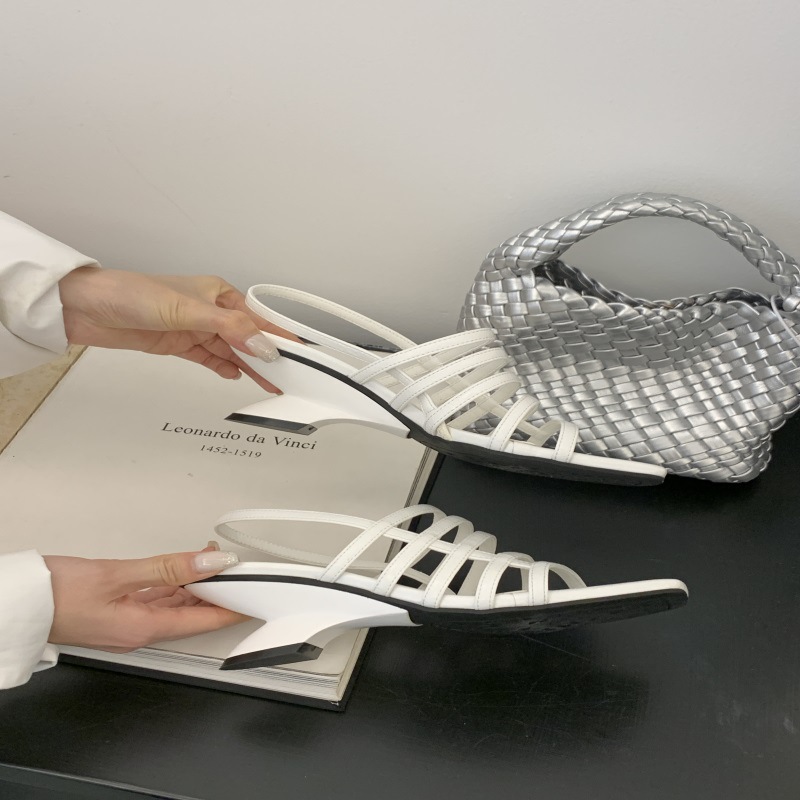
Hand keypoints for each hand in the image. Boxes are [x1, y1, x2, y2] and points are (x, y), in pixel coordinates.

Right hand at [43, 544, 247, 651]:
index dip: (232, 609)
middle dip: (217, 592)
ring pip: (174, 607)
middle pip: (191, 615)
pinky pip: (156, 601)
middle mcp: (138, 631)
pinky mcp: (115, 612)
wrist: (16, 602)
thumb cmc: (55, 594)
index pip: (202, 622)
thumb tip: (209, 563)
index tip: (255, 597)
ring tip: (213, 563)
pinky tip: (182, 573)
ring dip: (196, 586)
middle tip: (235, 569)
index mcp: (142, 629)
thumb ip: (167, 568)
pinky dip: (174, 586)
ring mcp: (126, 623)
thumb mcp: (117, 574)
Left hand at [58, 268, 299, 392]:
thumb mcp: (189, 310)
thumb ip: (230, 330)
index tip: (301, 354)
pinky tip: (237, 376)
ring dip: (249, 367)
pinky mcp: (178, 344)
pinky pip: (210, 358)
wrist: (88, 308)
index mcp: (218, 293)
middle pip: (247, 338)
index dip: (280, 336)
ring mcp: (194, 328)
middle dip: (268, 356)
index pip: (258, 319)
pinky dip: (224, 367)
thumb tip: (264, 347)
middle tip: (291, 377)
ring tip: (271, 384)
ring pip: (231, 351)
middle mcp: (210, 310)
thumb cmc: (133, 294)